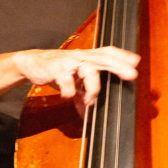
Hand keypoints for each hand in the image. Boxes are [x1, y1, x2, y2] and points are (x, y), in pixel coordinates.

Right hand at [10, 47, 140, 114]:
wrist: (31, 62)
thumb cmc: (58, 69)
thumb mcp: (73, 81)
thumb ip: (82, 96)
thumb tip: (88, 116)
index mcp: (89, 57)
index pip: (108, 52)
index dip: (122, 55)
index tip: (136, 61)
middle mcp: (82, 56)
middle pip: (104, 59)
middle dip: (119, 66)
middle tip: (132, 75)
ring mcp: (69, 61)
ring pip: (89, 69)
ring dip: (94, 86)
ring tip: (91, 99)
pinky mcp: (56, 68)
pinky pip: (66, 80)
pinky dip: (69, 91)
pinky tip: (67, 96)